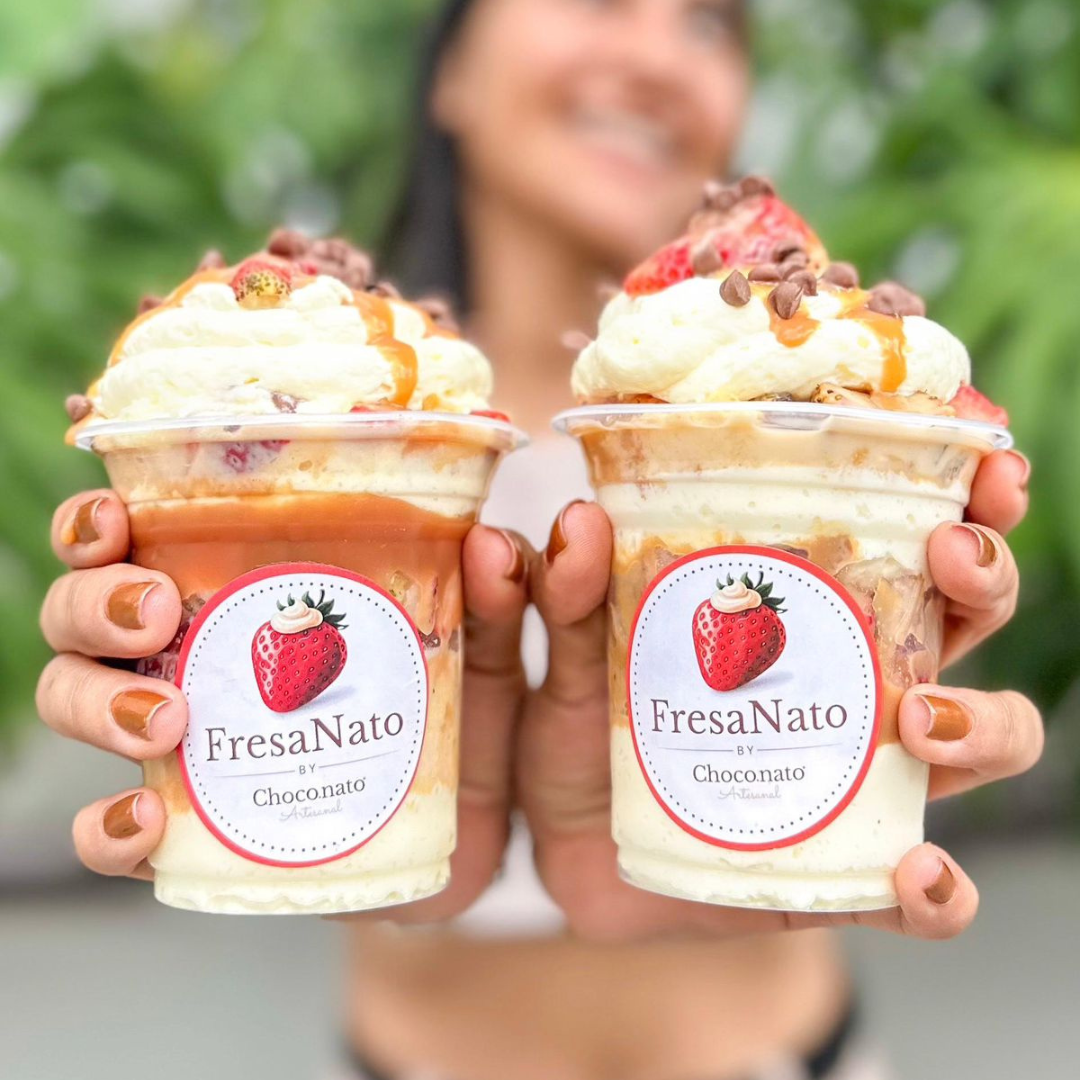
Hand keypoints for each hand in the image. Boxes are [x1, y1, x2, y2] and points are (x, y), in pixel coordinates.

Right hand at [37, 490, 529, 919]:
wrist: (473, 828)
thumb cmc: (469, 715)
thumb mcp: (494, 648)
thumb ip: (504, 597)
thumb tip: (490, 542)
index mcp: (250, 582)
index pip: (141, 530)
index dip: (100, 520)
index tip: (116, 517)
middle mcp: (195, 650)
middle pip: (84, 610)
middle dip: (94, 603)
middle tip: (153, 613)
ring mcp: (185, 737)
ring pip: (76, 698)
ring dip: (97, 700)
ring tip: (164, 717)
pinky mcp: (199, 824)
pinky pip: (114, 830)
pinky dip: (108, 831)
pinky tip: (148, 821)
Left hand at [515, 448, 1039, 940]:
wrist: (570, 850)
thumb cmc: (589, 735)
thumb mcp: (572, 657)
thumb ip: (570, 597)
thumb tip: (579, 519)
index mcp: (809, 612)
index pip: (907, 535)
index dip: (967, 495)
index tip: (986, 456)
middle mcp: (856, 684)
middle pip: (967, 619)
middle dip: (986, 577)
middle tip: (950, 555)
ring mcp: (862, 779)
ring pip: (985, 739)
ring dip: (984, 720)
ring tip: (920, 716)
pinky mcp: (845, 872)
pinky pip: (926, 896)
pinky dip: (939, 890)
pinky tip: (913, 871)